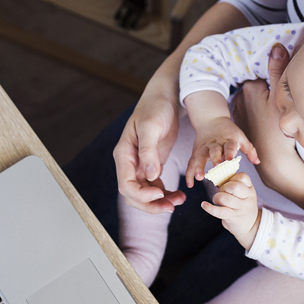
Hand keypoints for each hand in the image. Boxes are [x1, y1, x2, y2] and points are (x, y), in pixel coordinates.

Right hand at [114, 90, 185, 213]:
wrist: (165, 97)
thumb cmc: (156, 108)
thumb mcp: (152, 127)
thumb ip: (148, 151)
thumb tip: (149, 175)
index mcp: (124, 154)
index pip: (126, 185)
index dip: (142, 195)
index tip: (161, 194)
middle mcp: (129, 163)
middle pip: (133, 195)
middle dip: (151, 204)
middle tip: (172, 206)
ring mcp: (140, 165)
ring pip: (145, 194)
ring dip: (160, 201)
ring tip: (180, 200)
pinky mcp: (152, 164)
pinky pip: (154, 187)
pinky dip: (165, 194)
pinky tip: (178, 195)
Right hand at [185, 116, 258, 187]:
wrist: (211, 119)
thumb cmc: (229, 132)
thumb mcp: (240, 137)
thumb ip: (249, 150)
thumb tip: (257, 162)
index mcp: (228, 140)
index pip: (230, 146)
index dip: (230, 152)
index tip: (230, 160)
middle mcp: (215, 144)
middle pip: (214, 151)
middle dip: (215, 159)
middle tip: (216, 168)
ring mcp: (204, 147)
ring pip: (200, 156)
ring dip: (199, 166)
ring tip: (199, 177)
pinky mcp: (196, 151)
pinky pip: (191, 162)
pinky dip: (190, 173)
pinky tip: (190, 184)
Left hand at [201, 173, 260, 249]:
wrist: (250, 226)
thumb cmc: (243, 206)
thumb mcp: (245, 194)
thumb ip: (236, 184)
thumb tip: (218, 176)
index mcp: (250, 189)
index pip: (243, 177)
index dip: (232, 178)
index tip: (229, 183)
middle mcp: (248, 198)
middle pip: (234, 187)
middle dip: (223, 187)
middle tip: (221, 192)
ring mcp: (241, 208)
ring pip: (224, 198)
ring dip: (216, 197)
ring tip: (217, 200)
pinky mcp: (232, 217)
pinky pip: (219, 211)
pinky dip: (209, 207)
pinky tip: (204, 205)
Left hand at [232, 44, 303, 209]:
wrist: (274, 159)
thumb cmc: (280, 129)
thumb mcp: (282, 96)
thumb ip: (278, 69)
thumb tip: (276, 46)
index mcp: (250, 87)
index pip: (262, 72)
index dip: (274, 76)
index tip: (283, 83)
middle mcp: (241, 98)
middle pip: (257, 85)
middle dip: (266, 87)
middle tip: (279, 100)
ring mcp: (240, 112)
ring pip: (253, 99)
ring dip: (261, 101)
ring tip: (273, 112)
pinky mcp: (241, 125)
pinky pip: (251, 113)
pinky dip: (257, 113)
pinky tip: (266, 121)